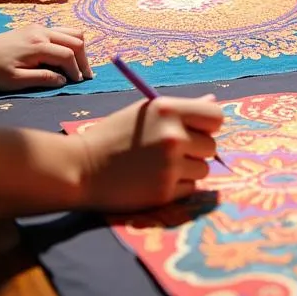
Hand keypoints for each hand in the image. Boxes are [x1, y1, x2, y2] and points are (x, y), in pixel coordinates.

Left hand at [0, 25, 92, 90]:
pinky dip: (68, 43)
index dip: (77, 69)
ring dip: (78, 48)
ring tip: (78, 66)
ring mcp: (38, 28)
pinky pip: (60, 32)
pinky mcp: (34, 29)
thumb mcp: (15, 80)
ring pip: (71, 32)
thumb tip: (64, 80)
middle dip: (83, 58)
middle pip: (75, 40)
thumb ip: (43, 78)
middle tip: (85, 76)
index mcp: (38, 45)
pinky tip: (64, 57)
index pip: (68, 54)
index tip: (79, 83)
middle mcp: (42, 32)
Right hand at [77, 94, 224, 210]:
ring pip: (202, 169)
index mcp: (168, 109)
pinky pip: (190, 189)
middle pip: (211, 146)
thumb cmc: (113, 135)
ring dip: (188, 169)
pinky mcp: (164, 192)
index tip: (197, 130)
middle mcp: (173, 136)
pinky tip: (154, 180)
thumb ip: (181, 109)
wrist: (81, 168)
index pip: (216, 117)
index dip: (208, 125)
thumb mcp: (146, 112)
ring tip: (160, 165)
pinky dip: (177, 187)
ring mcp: (170, 166)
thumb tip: (213, 103)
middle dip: (196, 149)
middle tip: (170, 150)